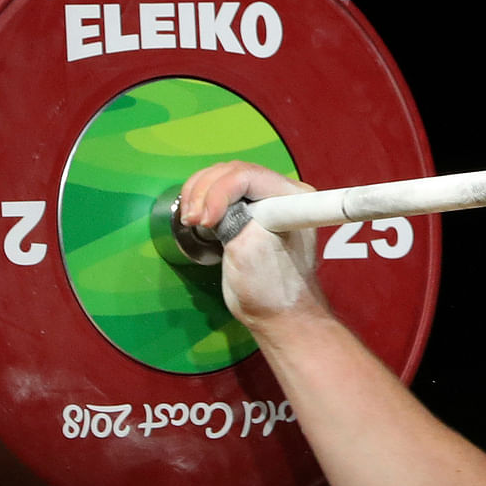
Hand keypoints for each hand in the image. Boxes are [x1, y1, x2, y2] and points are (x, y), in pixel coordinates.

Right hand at [179, 161, 326, 325]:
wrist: (276, 313)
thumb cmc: (274, 290)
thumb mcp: (250, 250)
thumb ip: (236, 219)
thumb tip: (216, 204)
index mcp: (293, 199)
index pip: (247, 176)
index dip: (220, 193)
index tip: (208, 221)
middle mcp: (282, 195)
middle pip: (232, 172)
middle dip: (205, 193)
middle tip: (194, 221)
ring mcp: (264, 202)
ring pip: (221, 178)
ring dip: (198, 194)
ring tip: (192, 221)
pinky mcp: (248, 212)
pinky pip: (218, 191)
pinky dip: (199, 199)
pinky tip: (194, 217)